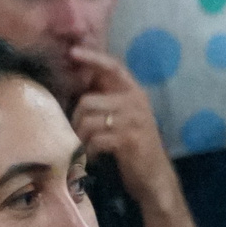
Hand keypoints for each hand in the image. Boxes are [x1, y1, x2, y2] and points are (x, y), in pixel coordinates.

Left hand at [65, 46, 177, 193]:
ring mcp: (134, 120)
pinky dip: (88, 151)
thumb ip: (105, 100)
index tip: (72, 52)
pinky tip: (93, 156)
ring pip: (88, 121)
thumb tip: (75, 81)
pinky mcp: (129, 139)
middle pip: (88, 101)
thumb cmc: (131, 144)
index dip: (93, 58)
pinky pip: (95, 139)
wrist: (153, 174)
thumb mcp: (121, 117)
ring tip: (85, 147)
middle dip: (76, 120)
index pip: (114, 67)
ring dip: (80, 137)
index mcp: (134, 92)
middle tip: (78, 135)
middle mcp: (136, 102)